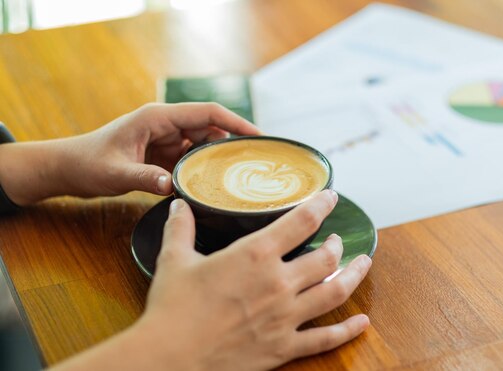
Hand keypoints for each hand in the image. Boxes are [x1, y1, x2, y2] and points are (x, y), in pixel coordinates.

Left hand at [0, 103, 259, 204]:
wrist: (68, 168)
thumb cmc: (88, 163)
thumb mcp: (115, 172)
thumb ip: (145, 178)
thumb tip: (173, 187)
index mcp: (157, 117)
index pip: (206, 112)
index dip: (235, 121)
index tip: (258, 135)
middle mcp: (166, 125)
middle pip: (210, 128)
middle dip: (233, 142)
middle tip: (256, 161)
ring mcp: (166, 140)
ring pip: (203, 144)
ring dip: (219, 158)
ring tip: (241, 175)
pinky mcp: (164, 155)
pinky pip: (192, 159)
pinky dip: (204, 169)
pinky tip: (216, 184)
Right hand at [141, 190, 370, 369]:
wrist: (169, 358)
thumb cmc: (172, 309)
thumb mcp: (173, 261)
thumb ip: (180, 230)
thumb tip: (178, 206)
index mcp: (256, 255)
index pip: (302, 221)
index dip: (321, 205)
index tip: (330, 197)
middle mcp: (279, 283)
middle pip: (327, 258)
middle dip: (337, 245)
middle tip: (337, 240)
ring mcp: (286, 317)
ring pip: (335, 292)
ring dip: (354, 276)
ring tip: (363, 264)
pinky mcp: (284, 347)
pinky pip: (325, 339)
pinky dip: (348, 330)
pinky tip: (363, 323)